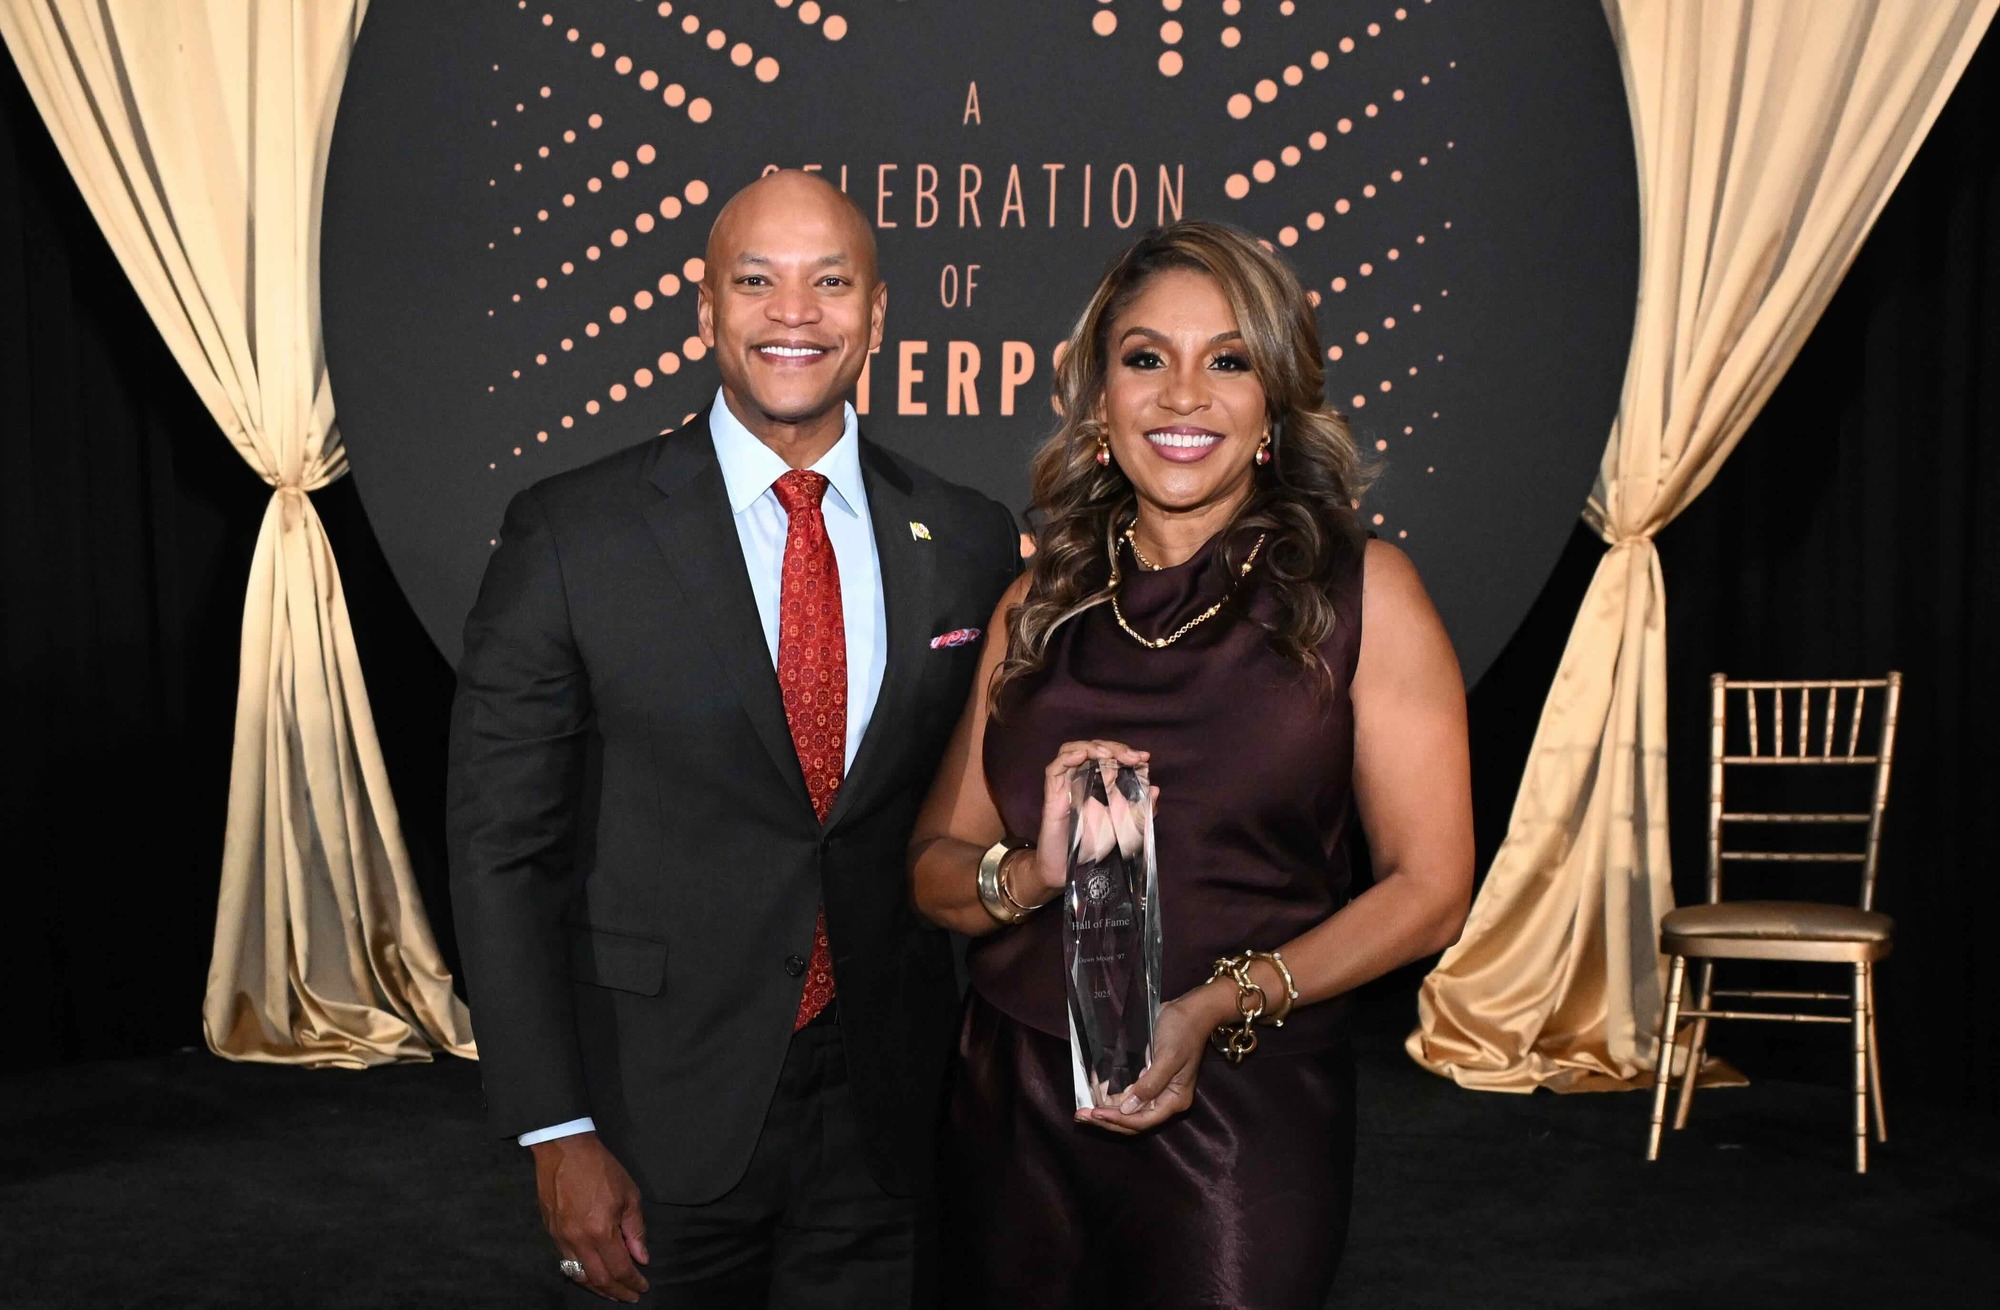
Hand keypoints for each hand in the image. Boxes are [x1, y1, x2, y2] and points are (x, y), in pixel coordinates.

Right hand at [532, 1132, 649, 1301]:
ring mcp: (561, 1238)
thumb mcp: (629, 1195)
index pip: (620, 1268)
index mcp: (600, 1231)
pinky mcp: (551, 1233)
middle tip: (630, 1297)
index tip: (643, 1287)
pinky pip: (566, 1262)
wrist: (564, 1150)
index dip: (633, 1282)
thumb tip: (641, 1258)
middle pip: (598, 1279)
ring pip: (579, 1275)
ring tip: (612, 1292)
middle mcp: (578, 1241)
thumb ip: (635, 1230)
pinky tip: (591, 1275)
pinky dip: (581, 1274)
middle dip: (616, 1292)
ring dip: (597, 1288)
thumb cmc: (601, 1168)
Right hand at [1032, 740, 1151, 896]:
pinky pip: (1055, 769)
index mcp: (1098, 783)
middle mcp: (1081, 779)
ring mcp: (1066, 785)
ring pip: (1072, 750)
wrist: (1070, 871)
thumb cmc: (1094, 847)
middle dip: (1114, 748)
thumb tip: (1155, 790)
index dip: (1126, 752)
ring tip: (1109, 755)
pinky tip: (1083, 756)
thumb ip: (1141, 812)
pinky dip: (1068, 757)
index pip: (1110, 756)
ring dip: (1092, 747)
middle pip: (1093, 748)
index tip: (1144, 758)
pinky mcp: (1052, 795)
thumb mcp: (1126, 829)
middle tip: (1132, 758)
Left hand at [1075, 981, 1227, 1134]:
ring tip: (1083, 1109)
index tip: (1096, 1113)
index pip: (1143, 1120)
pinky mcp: (1149, 1078)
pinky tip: (1095, 1091)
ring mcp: (1157, 1090)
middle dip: (1108, 1119)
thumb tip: (1127, 1109)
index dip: (1118, 1120)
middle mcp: (1166, 1099)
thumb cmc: (1182, 1031)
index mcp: (1174, 1099)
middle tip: (1081, 1116)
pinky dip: (1112, 1095)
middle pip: (1134, 1119)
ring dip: (1107, 1110)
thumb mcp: (1167, 1057)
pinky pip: (1128, 1093)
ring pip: (1129, 1109)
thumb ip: (1150, 1085)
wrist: (1191, 1010)